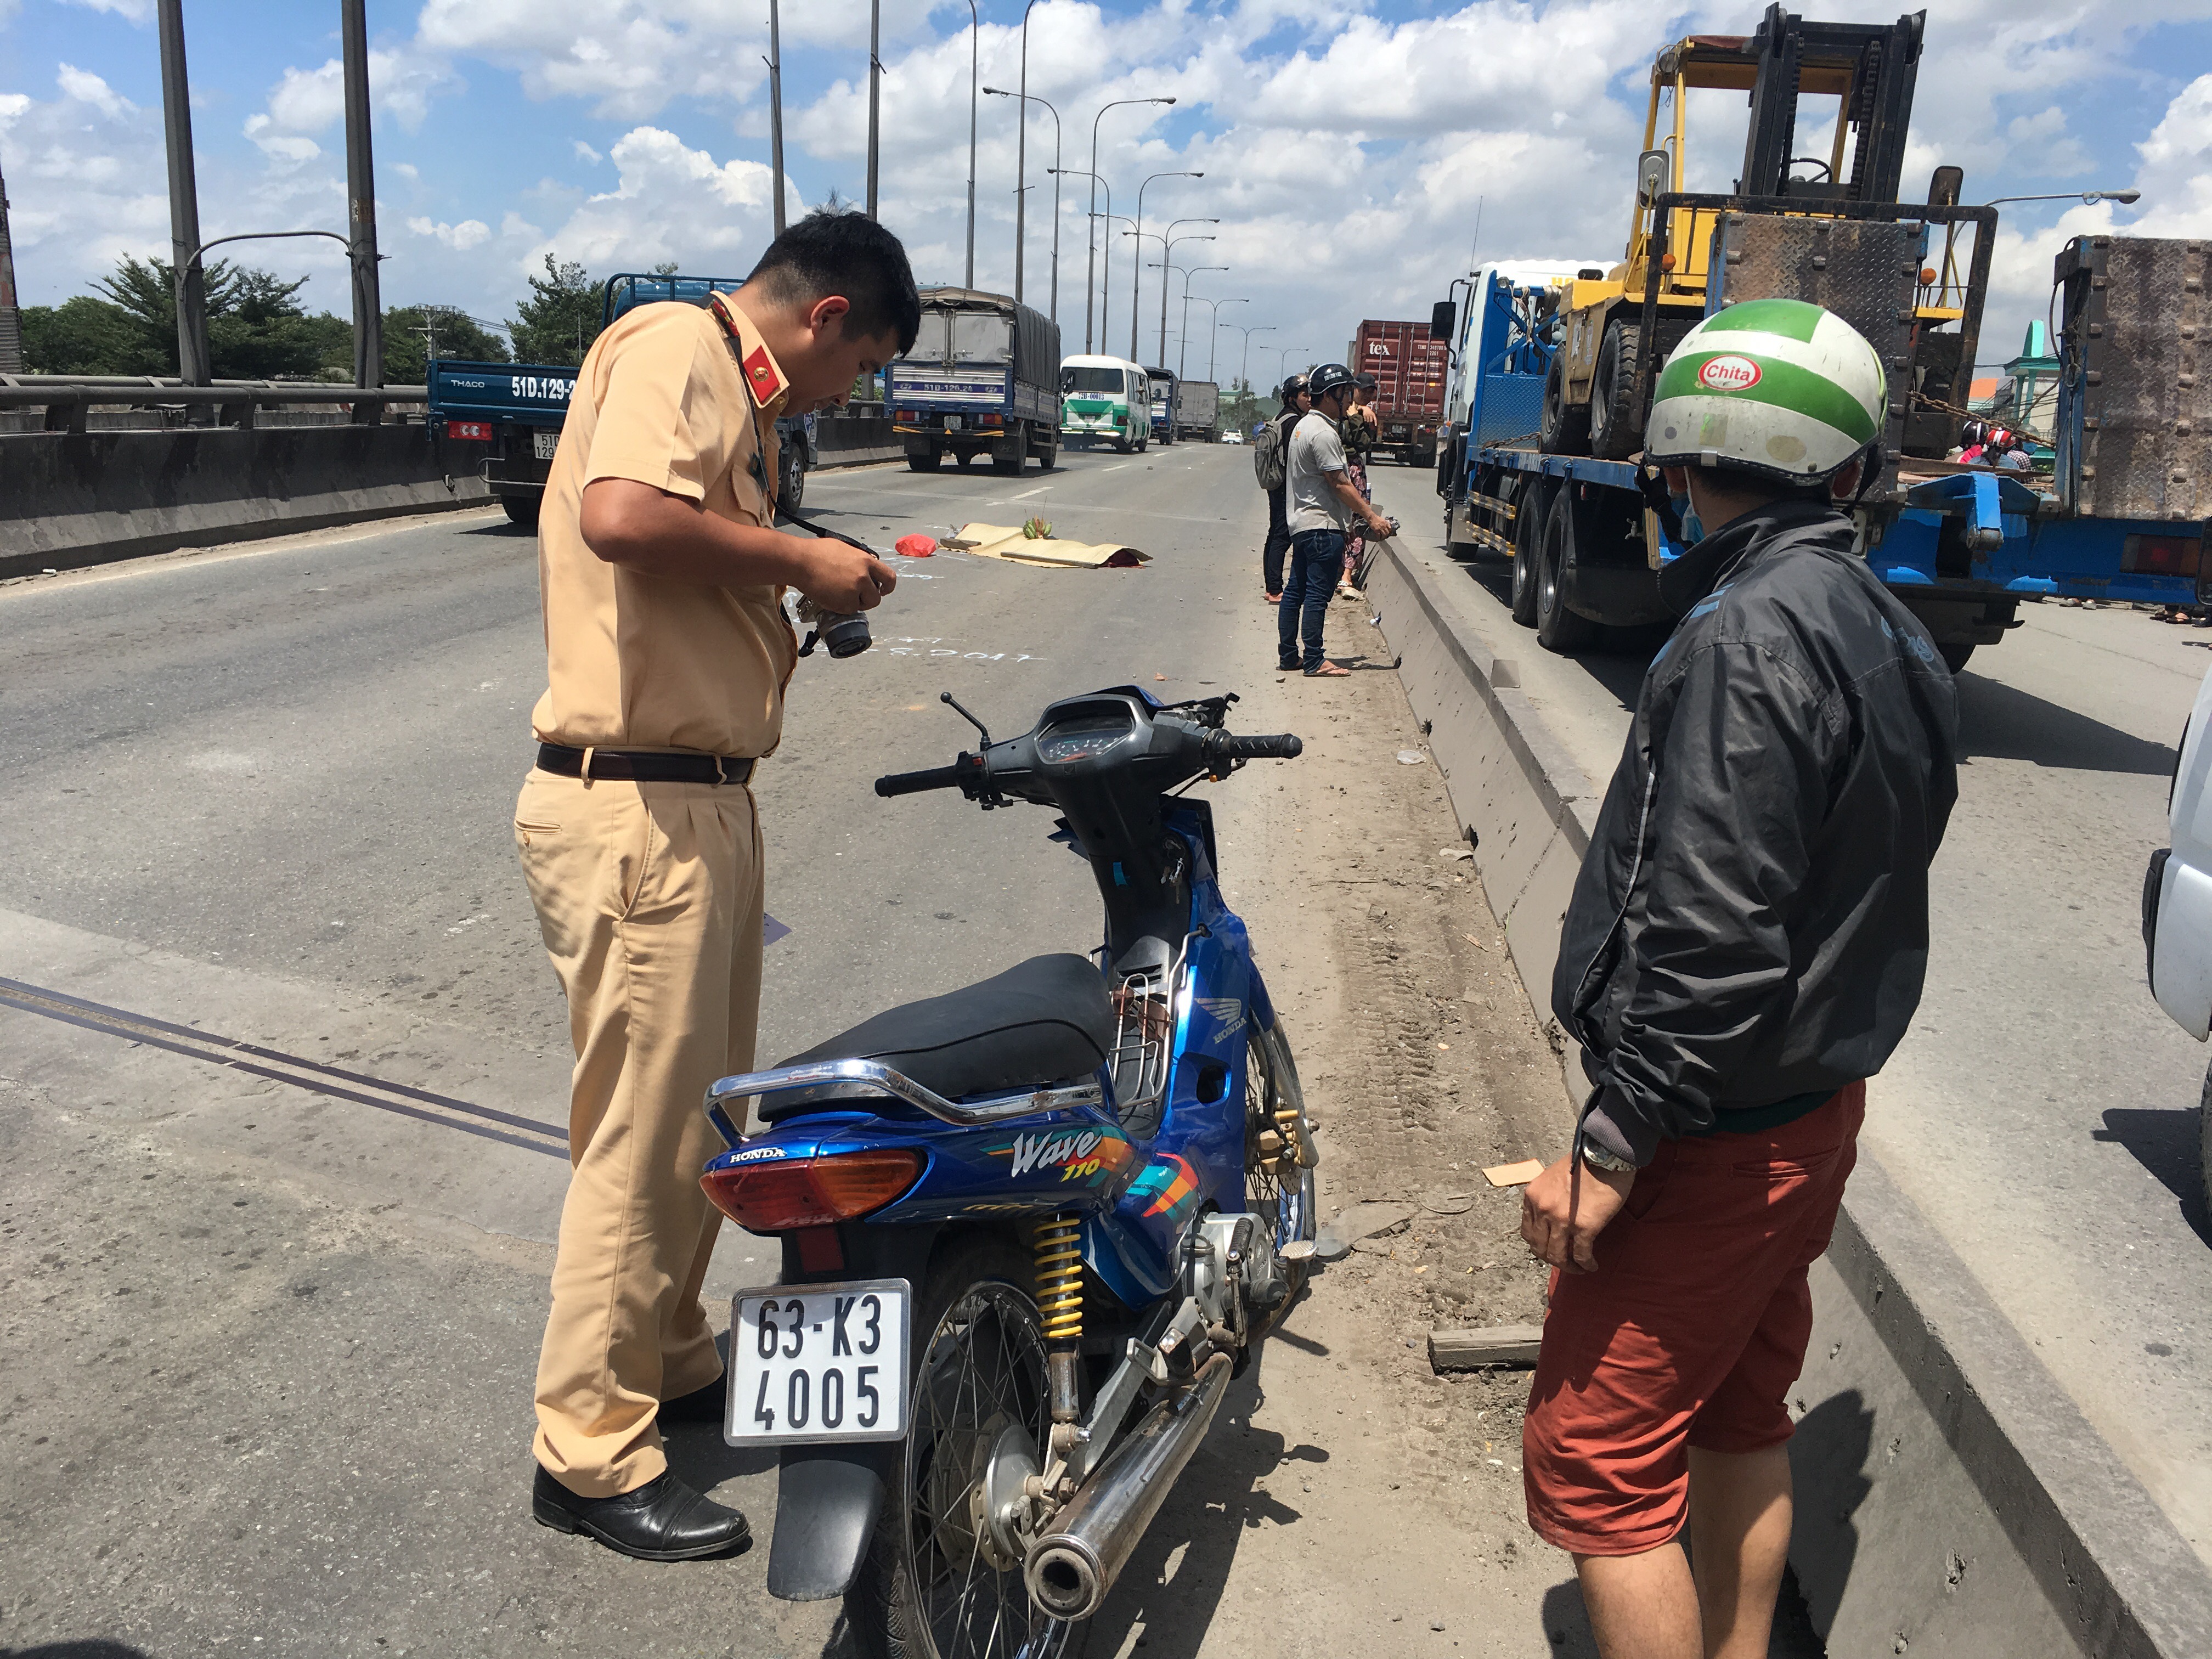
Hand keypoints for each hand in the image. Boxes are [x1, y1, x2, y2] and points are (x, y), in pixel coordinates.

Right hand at [793, 539, 896, 612]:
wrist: (800, 562)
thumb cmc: (816, 552)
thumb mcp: (845, 549)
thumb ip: (859, 561)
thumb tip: (865, 568)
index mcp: (866, 561)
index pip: (889, 577)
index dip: (888, 586)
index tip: (883, 590)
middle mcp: (863, 577)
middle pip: (876, 598)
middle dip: (868, 599)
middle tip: (856, 595)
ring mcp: (853, 591)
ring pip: (861, 605)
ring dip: (854, 603)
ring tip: (839, 592)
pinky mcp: (843, 603)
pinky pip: (847, 610)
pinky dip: (840, 606)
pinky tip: (831, 595)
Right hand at [1365, 512, 1393, 540]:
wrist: (1372, 518)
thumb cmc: (1377, 518)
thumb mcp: (1383, 520)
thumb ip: (1385, 523)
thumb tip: (1386, 526)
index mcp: (1386, 523)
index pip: (1390, 529)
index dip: (1389, 531)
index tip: (1388, 532)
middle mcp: (1384, 526)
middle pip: (1387, 532)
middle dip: (1386, 535)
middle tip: (1384, 536)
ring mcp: (1380, 528)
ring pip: (1384, 534)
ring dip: (1383, 537)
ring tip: (1382, 538)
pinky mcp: (1377, 530)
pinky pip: (1379, 535)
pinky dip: (1379, 537)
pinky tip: (1378, 538)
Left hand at [1519, 1153, 1633, 1272]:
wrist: (1605, 1156)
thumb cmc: (1584, 1164)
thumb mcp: (1552, 1178)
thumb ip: (1547, 1198)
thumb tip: (1552, 1219)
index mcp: (1533, 1196)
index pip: (1527, 1231)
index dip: (1538, 1244)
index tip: (1550, 1248)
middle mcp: (1542, 1208)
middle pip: (1539, 1247)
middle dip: (1551, 1259)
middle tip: (1565, 1262)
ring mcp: (1561, 1219)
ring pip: (1557, 1256)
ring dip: (1568, 1266)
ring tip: (1579, 1268)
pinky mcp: (1584, 1227)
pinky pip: (1581, 1255)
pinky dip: (1586, 1264)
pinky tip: (1592, 1265)